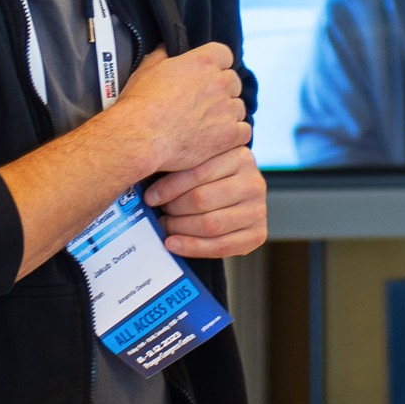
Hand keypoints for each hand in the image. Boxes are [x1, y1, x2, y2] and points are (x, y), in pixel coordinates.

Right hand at [107, 43, 249, 176]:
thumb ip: (164, 55)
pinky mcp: (230, 134)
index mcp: (202, 62)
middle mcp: (219, 82)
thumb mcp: (147, 69)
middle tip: (204, 104)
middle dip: (222, 91)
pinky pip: (244, 131)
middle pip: (233, 81)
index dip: (217, 65)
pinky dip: (234, 135)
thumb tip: (167, 49)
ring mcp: (227, 109)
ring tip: (206, 125)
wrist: (141, 137)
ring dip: (227, 114)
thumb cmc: (140, 105)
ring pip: (239, 107)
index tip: (209, 75)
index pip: (224, 55)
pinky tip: (218, 139)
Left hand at [146, 145, 266, 257]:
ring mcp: (259, 210)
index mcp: (240, 156)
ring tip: (166, 226)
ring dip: (179, 228)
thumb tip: (145, 170)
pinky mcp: (258, 234)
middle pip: (202, 200)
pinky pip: (220, 246)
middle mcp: (254, 182)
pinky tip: (174, 244)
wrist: (237, 198)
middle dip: (174, 209)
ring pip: (210, 224)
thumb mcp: (202, 161)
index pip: (198, 172)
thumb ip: (184, 163)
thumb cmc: (210, 179)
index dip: (169, 187)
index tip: (151, 197)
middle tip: (160, 213)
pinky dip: (192, 247)